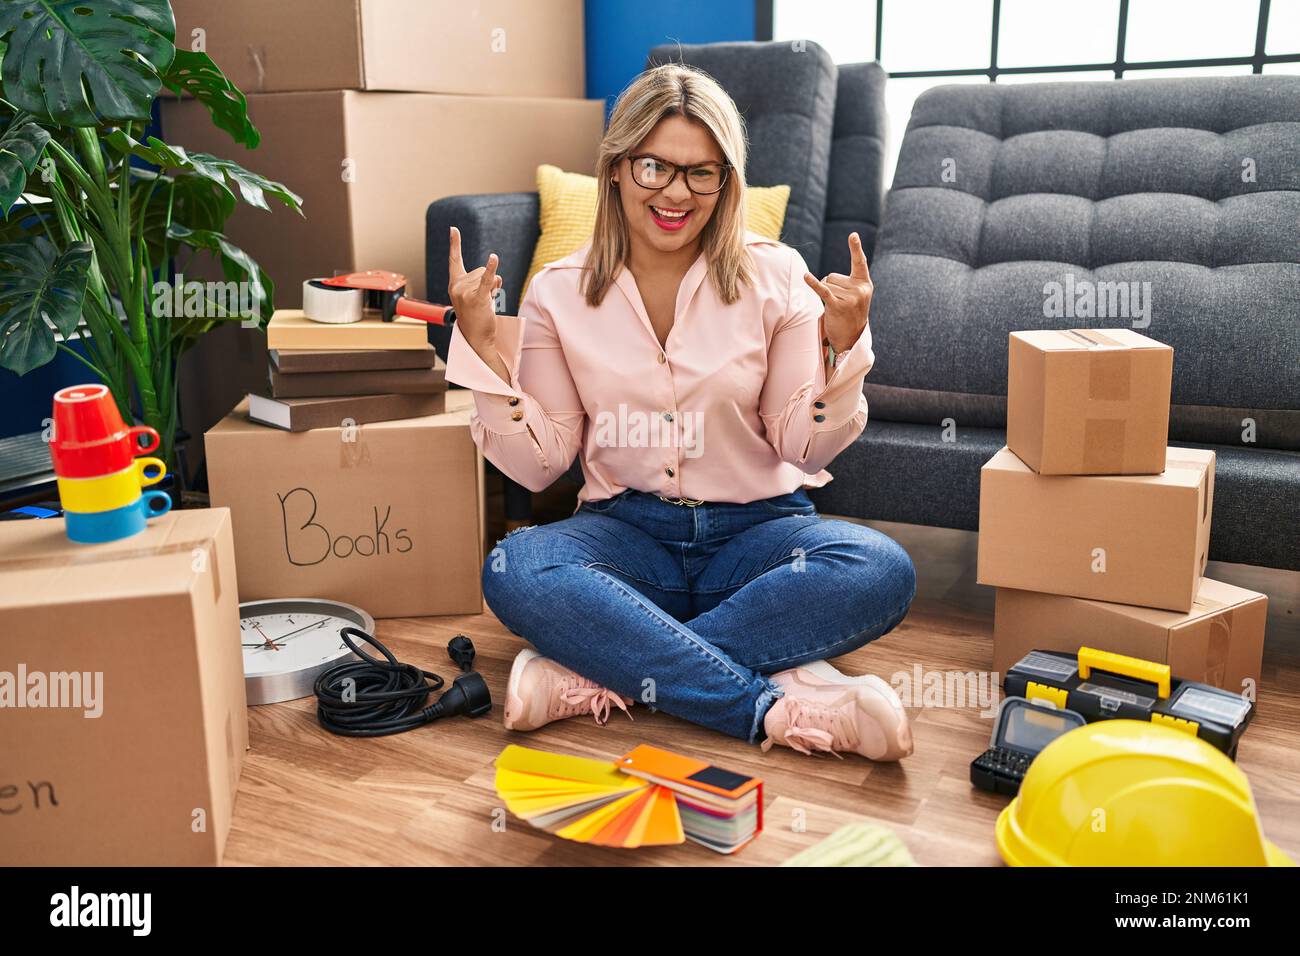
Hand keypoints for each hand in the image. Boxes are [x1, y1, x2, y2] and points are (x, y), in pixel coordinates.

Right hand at [448, 225, 503, 348]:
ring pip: (488, 276)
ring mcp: (465, 292)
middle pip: (481, 270)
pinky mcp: (477, 298)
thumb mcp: (478, 295)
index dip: (454, 244)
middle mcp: (456, 286)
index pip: (455, 260)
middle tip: (484, 300)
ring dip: (493, 288)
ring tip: (487, 304)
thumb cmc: (477, 317)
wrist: (477, 338)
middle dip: (488, 283)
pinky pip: (487, 280)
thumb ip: (484, 282)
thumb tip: (496, 275)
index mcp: (454, 284)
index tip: (453, 229)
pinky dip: (492, 269)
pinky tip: (494, 257)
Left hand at [803, 232, 872, 353]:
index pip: (859, 262)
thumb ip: (848, 282)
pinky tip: (806, 276)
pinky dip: (813, 284)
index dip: (856, 248)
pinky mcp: (838, 306)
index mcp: (864, 283)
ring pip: (826, 283)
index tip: (853, 235)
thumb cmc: (851, 312)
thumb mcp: (856, 295)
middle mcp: (859, 289)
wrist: (851, 337)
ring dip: (826, 294)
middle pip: (833, 276)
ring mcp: (850, 298)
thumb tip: (824, 279)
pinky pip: (823, 291)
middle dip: (831, 287)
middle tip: (839, 302)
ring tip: (835, 306)